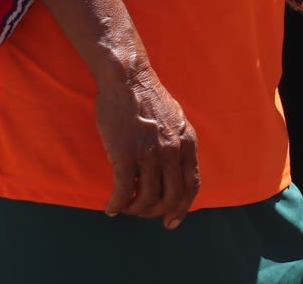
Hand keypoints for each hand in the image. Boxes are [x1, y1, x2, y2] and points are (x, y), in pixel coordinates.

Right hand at [93, 60, 197, 227]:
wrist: (129, 81)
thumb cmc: (149, 100)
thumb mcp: (176, 121)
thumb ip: (179, 145)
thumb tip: (176, 171)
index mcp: (188, 142)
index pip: (192, 184)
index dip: (183, 207)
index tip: (172, 221)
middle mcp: (172, 150)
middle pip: (171, 196)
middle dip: (157, 213)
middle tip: (143, 214)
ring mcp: (149, 153)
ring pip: (146, 198)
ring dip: (135, 210)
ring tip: (125, 207)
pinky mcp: (125, 154)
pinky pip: (122, 191)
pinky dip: (115, 204)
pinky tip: (110, 207)